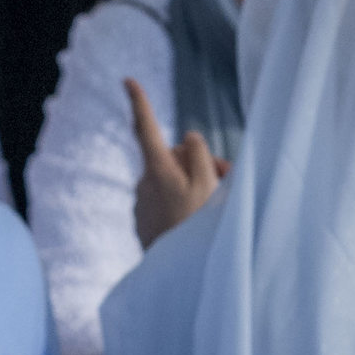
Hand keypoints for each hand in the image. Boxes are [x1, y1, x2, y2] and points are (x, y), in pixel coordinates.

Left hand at [124, 78, 224, 246]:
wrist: (178, 274)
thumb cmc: (196, 226)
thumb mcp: (207, 182)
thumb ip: (199, 152)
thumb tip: (187, 138)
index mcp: (156, 171)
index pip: (145, 129)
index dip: (139, 102)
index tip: (127, 80)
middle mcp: (143, 184)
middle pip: (173, 156)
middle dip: (198, 160)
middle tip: (226, 177)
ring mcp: (141, 204)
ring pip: (172, 179)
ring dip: (194, 184)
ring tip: (215, 205)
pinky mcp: (144, 221)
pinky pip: (165, 200)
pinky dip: (182, 202)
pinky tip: (196, 221)